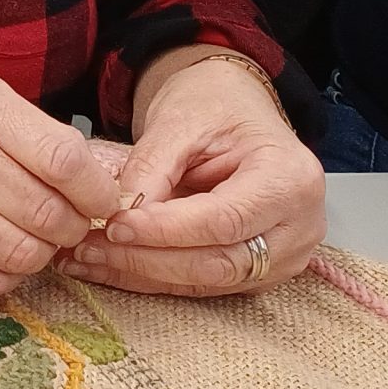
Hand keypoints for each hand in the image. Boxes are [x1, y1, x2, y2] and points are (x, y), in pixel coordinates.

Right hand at [0, 62, 123, 299]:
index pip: (61, 158)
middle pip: (44, 213)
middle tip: (68, 221)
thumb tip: (96, 185)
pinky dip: (7, 276)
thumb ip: (31, 130)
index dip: (96, 190)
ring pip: (19, 253)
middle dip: (72, 227)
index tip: (102, 199)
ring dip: (42, 254)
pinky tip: (1, 252)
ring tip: (35, 236)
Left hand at [60, 55, 324, 296]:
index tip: (115, 225)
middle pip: (219, 261)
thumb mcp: (181, 120)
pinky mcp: (260, 272)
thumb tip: (120, 214)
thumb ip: (153, 167)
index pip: (224, 220)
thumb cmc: (216, 106)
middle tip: (89, 247)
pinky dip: (153, 276)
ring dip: (143, 274)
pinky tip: (110, 264)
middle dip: (148, 260)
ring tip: (88, 257)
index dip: (166, 230)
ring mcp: (285, 256)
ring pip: (208, 280)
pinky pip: (203, 283)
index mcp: (291, 180)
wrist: (235, 111)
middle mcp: (299, 227)